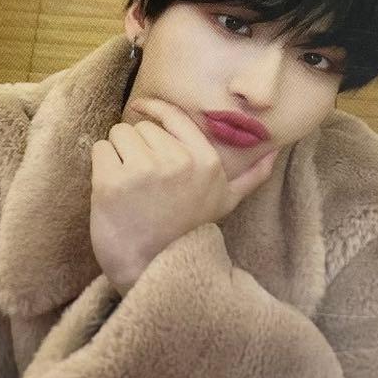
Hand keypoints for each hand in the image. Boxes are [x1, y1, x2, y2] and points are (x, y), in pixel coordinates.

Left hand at [89, 97, 278, 294]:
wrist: (151, 269)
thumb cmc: (187, 233)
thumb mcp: (226, 203)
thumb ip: (252, 176)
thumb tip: (276, 151)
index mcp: (205, 161)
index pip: (174, 115)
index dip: (153, 108)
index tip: (139, 108)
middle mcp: (177, 161)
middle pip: (142, 127)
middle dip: (137, 145)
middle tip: (141, 177)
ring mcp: (143, 170)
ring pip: (119, 135)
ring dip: (117, 153)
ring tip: (128, 183)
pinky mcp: (112, 182)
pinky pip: (100, 150)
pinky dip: (101, 165)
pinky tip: (112, 189)